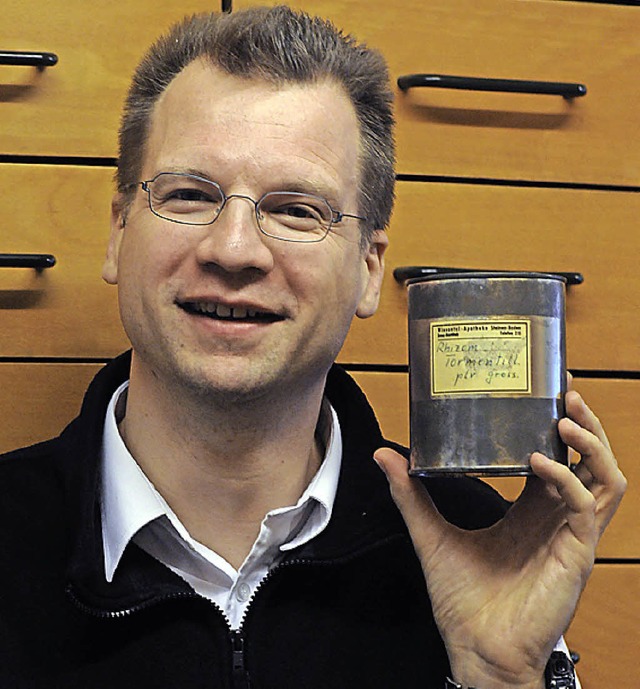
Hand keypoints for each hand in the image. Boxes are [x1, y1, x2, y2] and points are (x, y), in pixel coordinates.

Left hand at [374, 387, 625, 688]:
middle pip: (589, 460)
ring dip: (590, 444)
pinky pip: (585, 508)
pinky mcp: (575, 555)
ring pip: (604, 479)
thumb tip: (384, 454)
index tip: (547, 386)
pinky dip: (565, 480)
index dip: (556, 422)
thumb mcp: (430, 532)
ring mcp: (570, 535)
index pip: (555, 455)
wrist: (475, 648)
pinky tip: (539, 462)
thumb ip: (409, 493)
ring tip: (564, 415)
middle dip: (584, 422)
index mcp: (532, 508)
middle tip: (567, 387)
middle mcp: (557, 516)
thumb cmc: (461, 598)